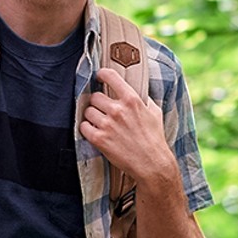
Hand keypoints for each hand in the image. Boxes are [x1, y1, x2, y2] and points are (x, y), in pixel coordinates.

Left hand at [80, 68, 170, 184]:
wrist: (152, 163)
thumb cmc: (155, 138)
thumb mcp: (154, 112)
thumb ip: (143, 99)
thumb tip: (136, 91)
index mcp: (132, 100)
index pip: (110, 76)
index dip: (102, 74)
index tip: (99, 77)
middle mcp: (118, 110)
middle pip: (95, 96)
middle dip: (97, 103)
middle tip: (102, 110)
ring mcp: (107, 124)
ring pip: (87, 111)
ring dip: (91, 116)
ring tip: (100, 123)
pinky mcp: (99, 139)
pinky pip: (83, 126)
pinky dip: (87, 129)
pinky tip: (94, 132)